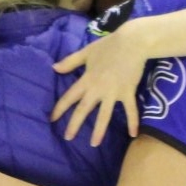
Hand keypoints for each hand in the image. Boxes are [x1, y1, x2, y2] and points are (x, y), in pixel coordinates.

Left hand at [52, 24, 148, 144]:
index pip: (69, 96)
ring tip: (94, 144)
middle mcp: (98, 89)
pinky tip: (133, 135)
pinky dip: (133, 122)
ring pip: (104, 115)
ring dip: (99, 130)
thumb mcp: (86, 52)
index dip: (60, 108)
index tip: (52, 119)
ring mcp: (113, 92)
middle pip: (83, 109)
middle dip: (74, 124)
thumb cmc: (109, 45)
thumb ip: (70, 61)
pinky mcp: (127, 92)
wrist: (132, 42)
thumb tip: (54, 68)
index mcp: (87, 79)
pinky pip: (131, 110)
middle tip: (68, 137)